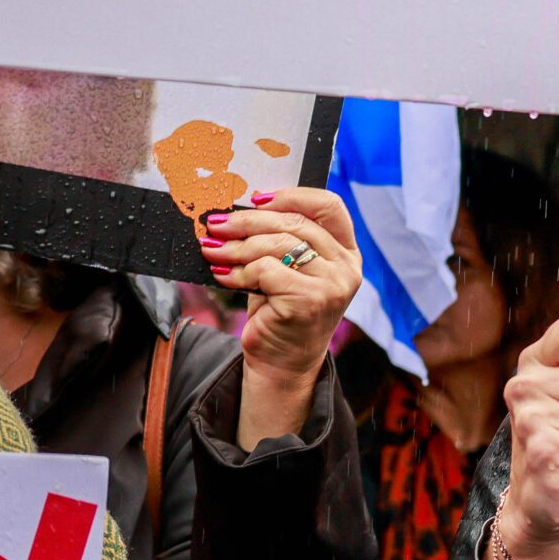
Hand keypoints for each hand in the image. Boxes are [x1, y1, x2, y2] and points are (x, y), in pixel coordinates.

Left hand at [199, 186, 362, 444]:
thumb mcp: (288, 270)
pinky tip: (223, 277)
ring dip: (237, 246)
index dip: (292, 196)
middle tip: (216, 223)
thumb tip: (239, 210)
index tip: (257, 197)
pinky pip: (266, 271)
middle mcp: (346, 266)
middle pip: (296, 223)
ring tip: (212, 249)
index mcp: (346, 252)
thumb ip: (281, 241)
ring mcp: (332, 284)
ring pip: (279, 245)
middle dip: (249, 221)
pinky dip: (238, 272)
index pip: (329, 206)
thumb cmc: (281, 311)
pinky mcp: (310, 301)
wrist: (282, 364)